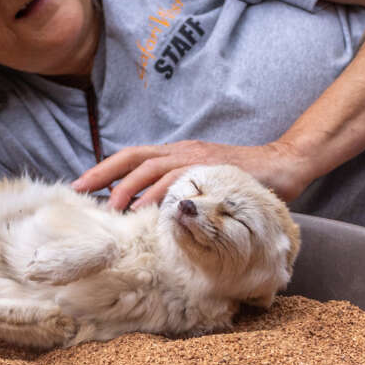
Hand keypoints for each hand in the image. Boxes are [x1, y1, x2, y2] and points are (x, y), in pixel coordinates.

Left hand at [71, 140, 310, 210]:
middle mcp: (182, 152)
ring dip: (128, 187)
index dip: (104, 168)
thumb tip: (147, 212)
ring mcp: (197, 159)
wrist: (284, 165)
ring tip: (110, 207)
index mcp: (176, 154)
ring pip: (153, 168)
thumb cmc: (241, 178)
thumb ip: (177, 191)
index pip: (132, 157)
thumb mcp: (202, 182)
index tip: (79, 185)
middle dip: (103, 173)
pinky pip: (180, 180)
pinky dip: (160, 194)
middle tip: (79, 191)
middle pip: (134, 158)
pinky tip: (145, 209)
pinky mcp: (213, 170)